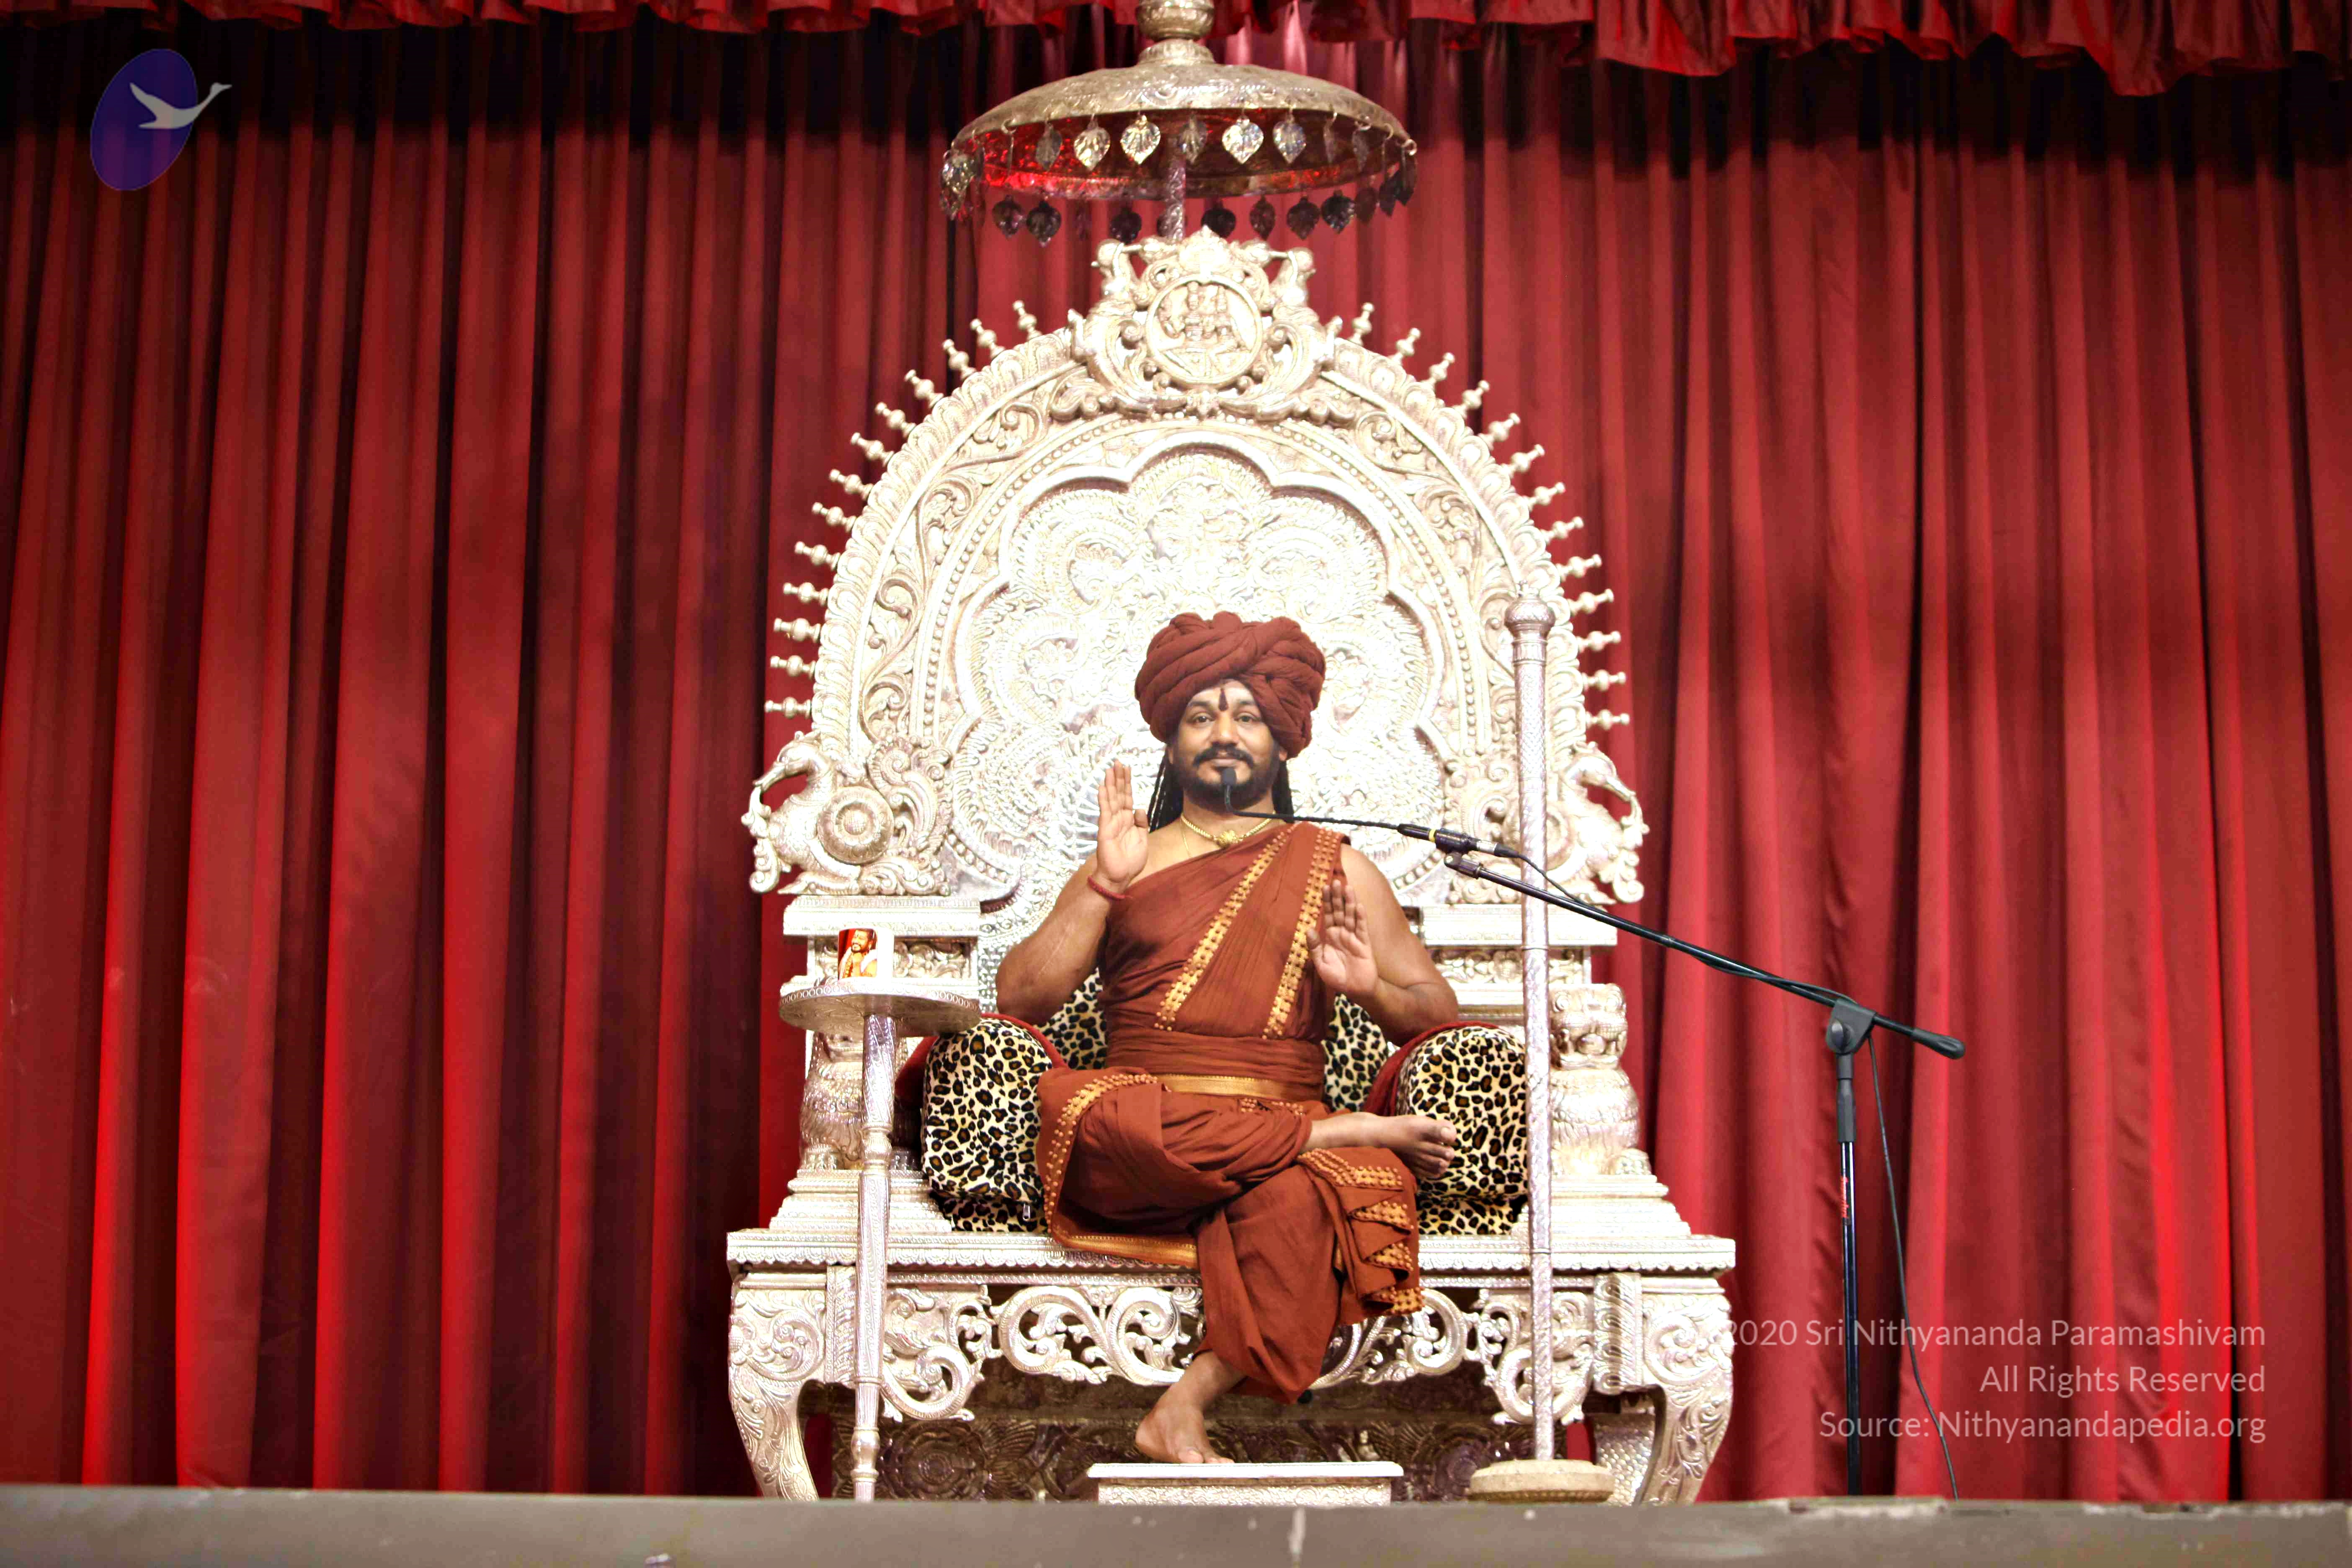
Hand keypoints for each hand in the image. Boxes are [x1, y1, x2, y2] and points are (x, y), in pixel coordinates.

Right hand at [1095, 760, 1149, 891]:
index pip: (1127, 797)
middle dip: (1119, 778)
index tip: (1127, 768)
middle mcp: (1118, 819)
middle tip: (1119, 761)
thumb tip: (1139, 808)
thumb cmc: (1131, 861)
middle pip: (1118, 794)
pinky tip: (1102, 787)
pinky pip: (1104, 811)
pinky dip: (1103, 799)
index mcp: (1128, 821)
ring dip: (1110, 784)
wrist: (1120, 876)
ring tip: (1109, 769)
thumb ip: (1142, 823)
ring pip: (1111, 799)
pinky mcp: (1104, 829)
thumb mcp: (1143, 839)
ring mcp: (1110, 823)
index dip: (1127, 783)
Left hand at [1311, 873, 1379, 999]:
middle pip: (1340, 911)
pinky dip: (1360, 917)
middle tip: (1335, 880)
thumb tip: (1309, 929)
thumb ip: (1314, 947)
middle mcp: (1342, 933)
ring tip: (1347, 886)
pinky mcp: (1364, 944)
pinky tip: (1358, 905)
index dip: (1327, 901)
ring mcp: (1354, 937)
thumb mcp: (1320, 963)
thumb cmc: (1337, 977)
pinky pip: (1362, 928)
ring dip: (1349, 902)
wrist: (1355, 990)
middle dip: (1337, 897)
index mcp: (1330, 937)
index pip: (1328, 915)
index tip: (1324, 887)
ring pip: (1351, 916)